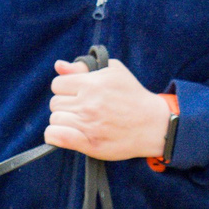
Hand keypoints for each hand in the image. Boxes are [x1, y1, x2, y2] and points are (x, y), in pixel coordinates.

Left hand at [46, 57, 171, 161]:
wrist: (153, 125)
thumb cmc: (133, 96)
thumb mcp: (113, 72)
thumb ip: (82, 67)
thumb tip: (58, 66)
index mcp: (92, 84)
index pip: (57, 84)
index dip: (65, 89)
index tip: (76, 95)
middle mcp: (88, 103)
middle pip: (54, 103)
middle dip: (65, 105)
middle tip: (81, 110)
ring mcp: (88, 124)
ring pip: (54, 120)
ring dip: (63, 121)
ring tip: (79, 122)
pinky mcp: (89, 143)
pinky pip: (55, 136)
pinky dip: (55, 136)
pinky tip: (65, 134)